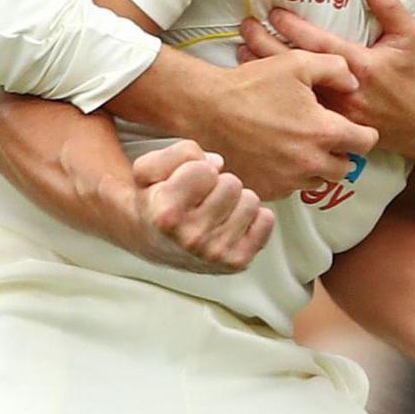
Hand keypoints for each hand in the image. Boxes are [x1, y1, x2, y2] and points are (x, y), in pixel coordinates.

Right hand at [124, 141, 273, 274]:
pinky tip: (228, 223)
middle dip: (217, 185)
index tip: (185, 183)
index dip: (195, 169)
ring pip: (250, 200)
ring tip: (214, 211)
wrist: (154, 242)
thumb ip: (178, 152)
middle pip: (231, 183)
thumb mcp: (148, 170)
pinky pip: (266, 220)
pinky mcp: (237, 261)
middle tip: (200, 198)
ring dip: (234, 201)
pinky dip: (253, 218)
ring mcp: (216, 253)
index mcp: (166, 215)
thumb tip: (217, 163)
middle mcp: (191, 239)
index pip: (205, 170)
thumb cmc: (155, 202)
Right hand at [193, 50, 379, 198]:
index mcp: (324, 133)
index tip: (354, 128)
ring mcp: (287, 181)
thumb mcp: (298, 63)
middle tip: (325, 137)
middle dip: (340, 153)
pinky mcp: (267, 190)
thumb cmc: (253, 84)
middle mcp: (310, 163)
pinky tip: (277, 156)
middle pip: (345, 168)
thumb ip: (336, 68)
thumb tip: (353, 82)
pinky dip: (289, 176)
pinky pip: (290, 188)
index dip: (363, 133)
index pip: (366, 143)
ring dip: (315, 167)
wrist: (207, 109)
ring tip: (299, 147)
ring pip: (318, 181)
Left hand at [239, 0, 414, 151]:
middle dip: (267, 45)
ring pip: (290, 89)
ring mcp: (334, 112)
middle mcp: (343, 90)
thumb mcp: (409, 36)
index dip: (294, 28)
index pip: (319, 44)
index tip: (274, 11)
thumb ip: (389, 6)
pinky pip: (296, 107)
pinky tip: (257, 82)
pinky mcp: (329, 126)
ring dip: (264, 70)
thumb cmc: (413, 75)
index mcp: (361, 66)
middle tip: (246, 26)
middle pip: (296, 67)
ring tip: (240, 50)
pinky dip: (276, 93)